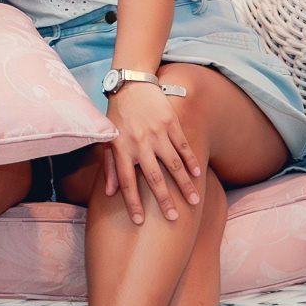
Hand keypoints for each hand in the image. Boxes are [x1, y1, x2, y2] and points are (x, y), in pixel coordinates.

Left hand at [103, 80, 201, 223]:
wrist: (131, 84)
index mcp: (121, 148)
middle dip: (164, 200)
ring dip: (184, 184)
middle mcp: (139, 143)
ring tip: (193, 201)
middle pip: (153, 177)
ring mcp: (157, 133)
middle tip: (174, 218)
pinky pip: (183, 146)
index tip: (139, 221)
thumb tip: (109, 193)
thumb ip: (108, 166)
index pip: (126, 182)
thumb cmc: (117, 115)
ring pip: (173, 164)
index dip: (132, 203)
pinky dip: (191, 160)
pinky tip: (198, 174)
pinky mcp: (171, 123)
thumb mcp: (108, 139)